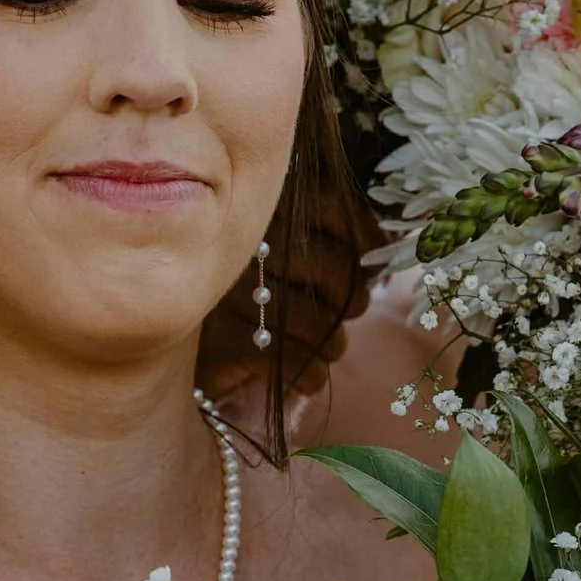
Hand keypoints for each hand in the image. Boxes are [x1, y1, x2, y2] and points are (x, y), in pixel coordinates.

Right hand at [198, 188, 378, 418]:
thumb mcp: (292, 246)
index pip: (331, 205)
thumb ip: (342, 231)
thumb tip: (401, 240)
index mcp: (262, 207)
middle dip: (350, 298)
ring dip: (334, 343)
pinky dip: (311, 372)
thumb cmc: (254, 290)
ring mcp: (223, 292)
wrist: (179, 338)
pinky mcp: (216, 339)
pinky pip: (286, 359)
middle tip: (348, 312)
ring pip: (309, 318)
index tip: (373, 266)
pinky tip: (312, 375)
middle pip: (325, 264)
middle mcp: (239, 243)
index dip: (365, 238)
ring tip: (331, 348)